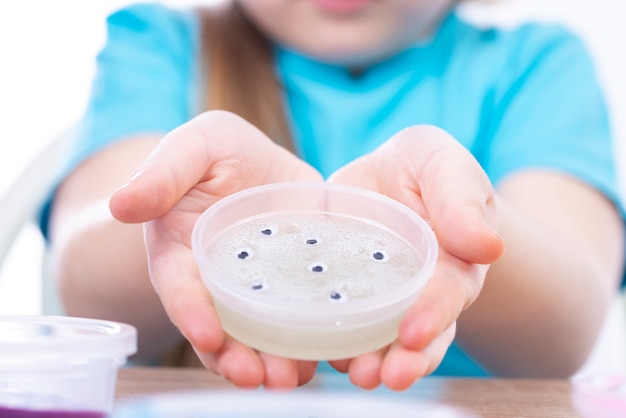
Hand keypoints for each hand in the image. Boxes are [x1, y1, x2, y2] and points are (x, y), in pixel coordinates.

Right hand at [110, 110, 322, 387]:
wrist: (258, 166)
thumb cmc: (216, 155)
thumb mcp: (194, 147)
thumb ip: (162, 173)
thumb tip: (121, 203)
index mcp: (182, 253)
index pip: (182, 289)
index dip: (192, 313)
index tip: (208, 335)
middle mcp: (217, 284)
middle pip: (221, 330)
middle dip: (234, 358)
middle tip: (255, 377)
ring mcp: (258, 291)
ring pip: (260, 337)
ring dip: (273, 363)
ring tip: (291, 380)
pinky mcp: (295, 288)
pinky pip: (301, 320)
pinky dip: (312, 342)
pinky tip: (330, 354)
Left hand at [327, 125, 504, 389]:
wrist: (384, 177)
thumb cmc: (423, 169)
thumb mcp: (442, 165)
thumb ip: (460, 201)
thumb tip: (488, 246)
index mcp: (450, 266)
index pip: (447, 295)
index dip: (434, 315)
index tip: (414, 333)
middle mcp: (417, 295)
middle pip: (416, 336)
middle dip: (404, 359)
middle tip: (385, 376)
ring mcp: (377, 301)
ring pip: (377, 341)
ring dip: (367, 362)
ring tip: (354, 374)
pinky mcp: (340, 296)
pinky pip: (334, 323)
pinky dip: (324, 340)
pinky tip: (310, 350)